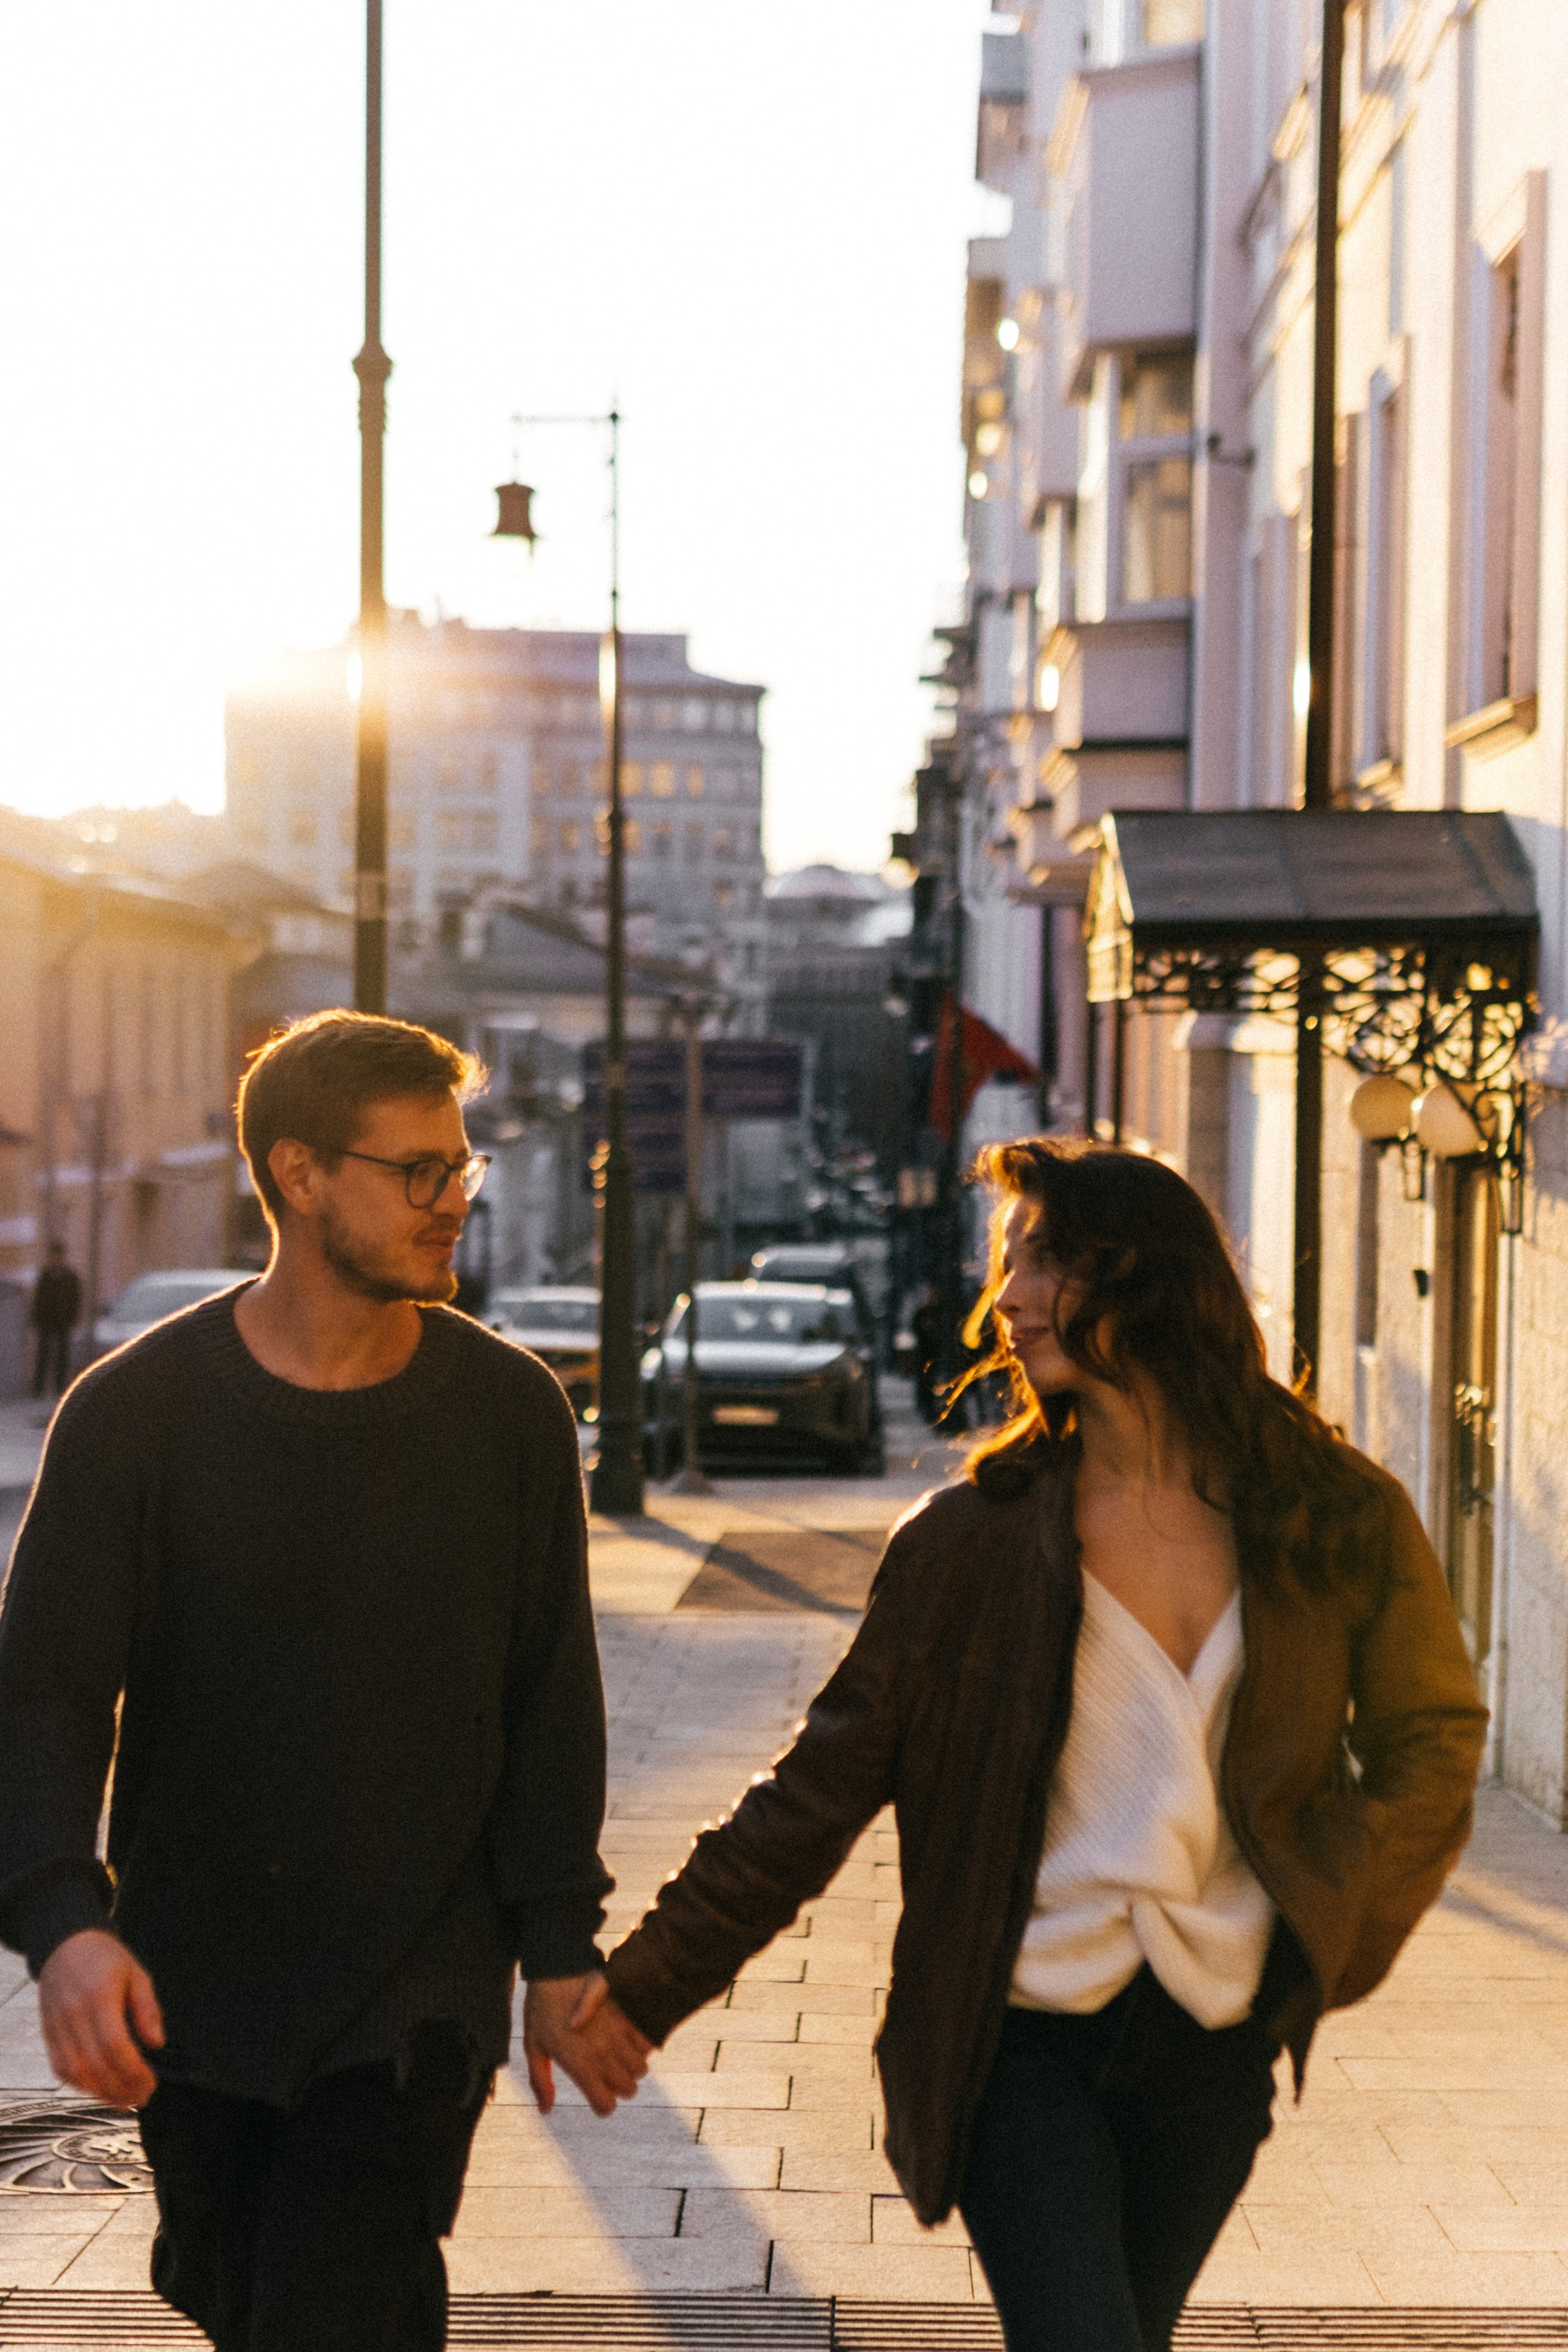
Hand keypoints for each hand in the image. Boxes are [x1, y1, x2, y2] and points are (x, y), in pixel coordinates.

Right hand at [39, 1929, 163, 2107]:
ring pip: (75, 2073)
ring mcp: (57, 2026)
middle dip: (121, 2089)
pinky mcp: (48, 2034)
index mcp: (99, 1997)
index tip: (151, 2083)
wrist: (66, 1944)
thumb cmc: (105, 1958)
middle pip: (95, 2065)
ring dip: (101, 2093)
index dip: (133, 2072)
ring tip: (124, 2100)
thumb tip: (157, 2043)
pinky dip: (80, 2085)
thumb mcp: (137, 1974)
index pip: (114, 2046)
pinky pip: (60, 2068)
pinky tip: (100, 2089)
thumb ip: (148, 2009)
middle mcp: (74, 2014)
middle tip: (142, 2098)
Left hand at [522, 1971, 649, 2117]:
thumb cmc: (539, 2009)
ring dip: (632, 2065)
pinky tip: (626, 2037)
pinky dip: (641, 2044)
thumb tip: (545, 2111)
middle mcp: (603, 2053)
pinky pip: (647, 2042)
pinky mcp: (627, 2014)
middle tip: (607, 2073)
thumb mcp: (533, 2047)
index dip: (602, 2104)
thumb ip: (540, 2081)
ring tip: (617, 2055)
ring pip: (641, 2068)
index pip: (606, 2105)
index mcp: (580, 2066)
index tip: (595, 2093)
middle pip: (629, 2089)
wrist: (556, 1968)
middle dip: (619, 2086)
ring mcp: (618, 2033)